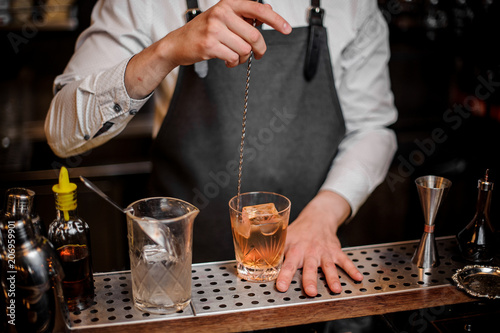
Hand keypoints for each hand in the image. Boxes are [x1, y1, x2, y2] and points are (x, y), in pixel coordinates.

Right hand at [164, 0, 291, 67]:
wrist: (178, 43)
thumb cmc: (203, 31)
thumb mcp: (224, 17)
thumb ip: (245, 14)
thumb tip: (268, 10)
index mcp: (228, 4)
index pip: (258, 9)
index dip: (275, 20)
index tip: (287, 28)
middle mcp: (221, 13)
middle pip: (254, 36)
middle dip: (259, 49)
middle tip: (257, 54)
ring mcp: (214, 29)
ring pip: (245, 49)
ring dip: (243, 58)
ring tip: (235, 56)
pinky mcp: (209, 45)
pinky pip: (233, 58)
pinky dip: (233, 63)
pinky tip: (227, 60)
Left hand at [276, 191, 362, 295]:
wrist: (317, 218)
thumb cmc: (298, 232)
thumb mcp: (284, 239)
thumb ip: (274, 253)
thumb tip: (254, 263)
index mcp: (295, 249)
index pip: (288, 264)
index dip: (284, 275)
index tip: (280, 286)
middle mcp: (309, 251)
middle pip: (309, 267)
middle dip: (310, 280)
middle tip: (311, 292)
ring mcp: (324, 251)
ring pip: (328, 266)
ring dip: (332, 278)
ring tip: (336, 289)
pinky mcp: (336, 251)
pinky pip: (345, 260)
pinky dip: (352, 269)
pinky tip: (358, 278)